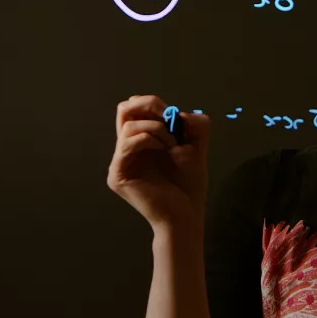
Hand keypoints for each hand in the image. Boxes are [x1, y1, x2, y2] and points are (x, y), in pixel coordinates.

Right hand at [107, 95, 211, 231]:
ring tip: (171, 143)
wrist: (186, 214)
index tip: (172, 115)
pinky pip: (126, 144)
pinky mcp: (118, 175)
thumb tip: (181, 113)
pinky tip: (164, 148)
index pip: (135, 108)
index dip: (152, 103)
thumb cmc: (189, 185)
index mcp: (142, 142)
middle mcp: (127, 150)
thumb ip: (196, 125)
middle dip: (147, 105)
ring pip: (127, 126)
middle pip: (123, 110)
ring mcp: (121, 163)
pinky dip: (148, 138)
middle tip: (167, 119)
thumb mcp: (198, 148)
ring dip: (154, 127)